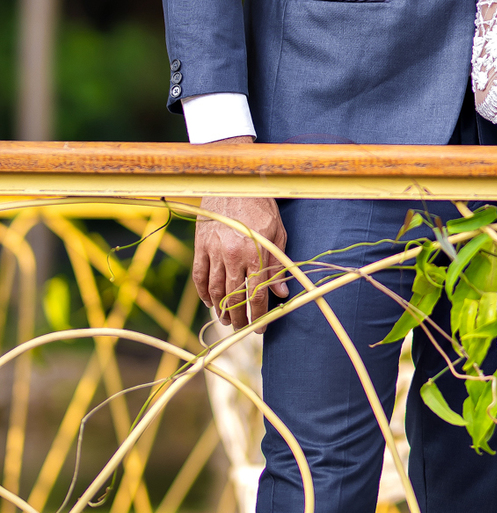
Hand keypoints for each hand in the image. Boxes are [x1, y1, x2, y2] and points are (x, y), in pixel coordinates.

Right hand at [194, 140, 287, 332]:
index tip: (261, 327)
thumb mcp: (277, 233)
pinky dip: (203, 292)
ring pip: (215, 290)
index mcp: (255, 253)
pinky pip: (199, 276)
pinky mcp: (200, 245)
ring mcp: (214, 251)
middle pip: (234, 298)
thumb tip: (282, 293)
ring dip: (220, 309)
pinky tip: (209, 302)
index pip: (257, 294)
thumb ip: (278, 265)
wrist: (233, 182)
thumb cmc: (261, 206)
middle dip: (238, 318)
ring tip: (226, 320)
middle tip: (241, 329)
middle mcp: (233, 255)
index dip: (259, 315)